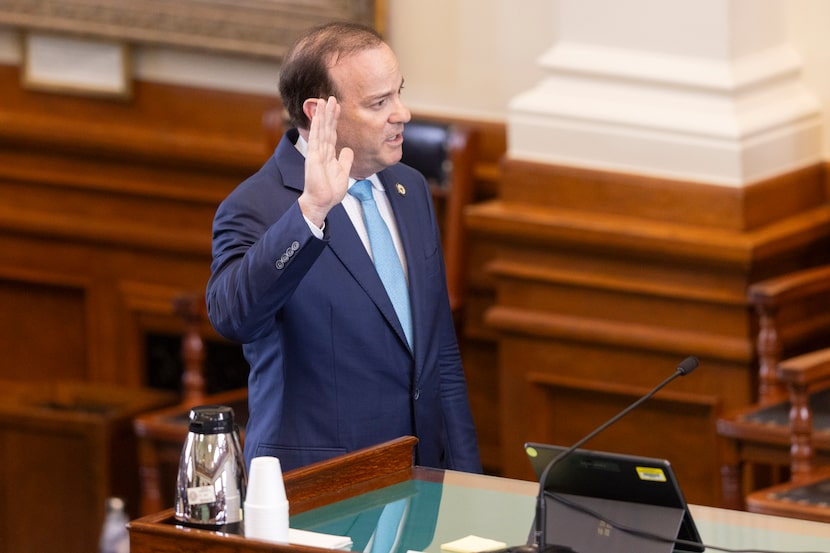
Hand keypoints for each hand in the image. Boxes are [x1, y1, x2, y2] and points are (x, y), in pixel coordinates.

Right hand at [298, 96, 353, 227]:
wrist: (322, 202)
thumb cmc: (330, 191)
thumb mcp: (343, 173)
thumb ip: (345, 160)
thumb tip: (348, 150)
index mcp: (328, 155)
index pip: (332, 133)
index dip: (334, 120)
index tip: (338, 108)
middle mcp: (321, 151)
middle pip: (326, 128)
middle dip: (329, 113)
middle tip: (332, 98)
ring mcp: (316, 153)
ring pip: (320, 130)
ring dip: (322, 115)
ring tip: (325, 100)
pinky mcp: (313, 157)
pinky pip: (315, 138)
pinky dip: (316, 126)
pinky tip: (318, 115)